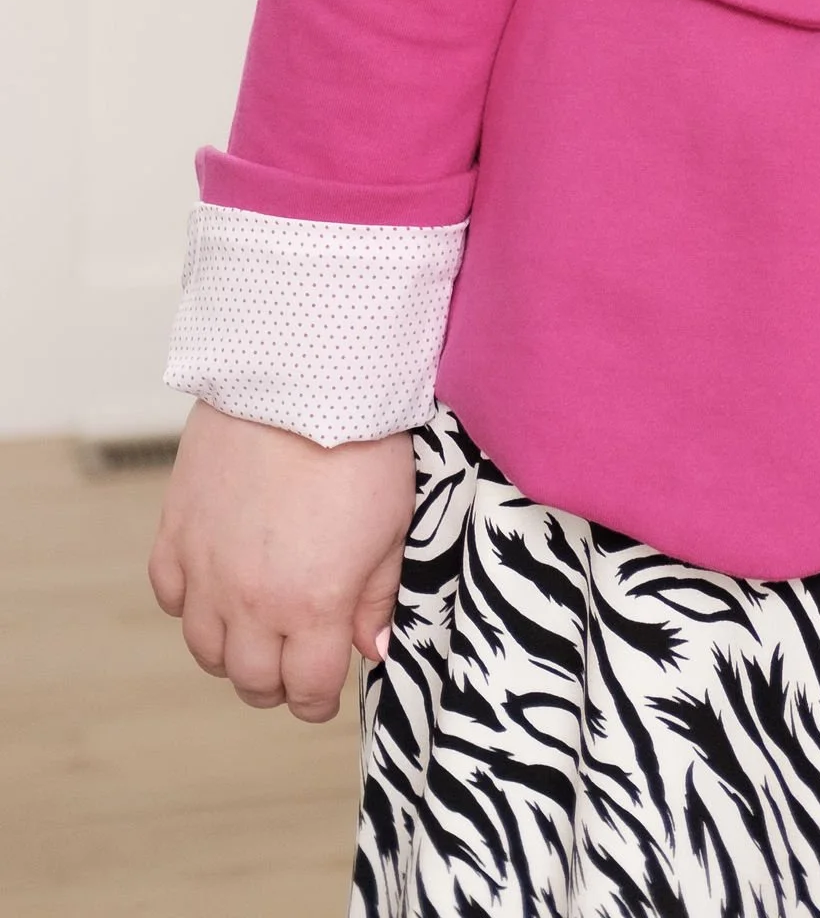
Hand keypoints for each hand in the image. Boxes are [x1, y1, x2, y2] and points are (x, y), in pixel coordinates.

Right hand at [148, 399, 415, 721]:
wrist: (302, 375)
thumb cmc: (361, 441)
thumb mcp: (395, 524)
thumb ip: (380, 596)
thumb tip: (372, 648)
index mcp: (313, 607)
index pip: (309, 692)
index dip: (321, 698)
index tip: (328, 684)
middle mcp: (250, 602)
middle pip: (252, 682)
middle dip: (279, 682)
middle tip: (297, 659)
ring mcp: (206, 568)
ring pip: (204, 650)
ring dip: (233, 650)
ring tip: (258, 626)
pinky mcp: (176, 531)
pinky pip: (170, 596)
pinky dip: (191, 602)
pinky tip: (217, 584)